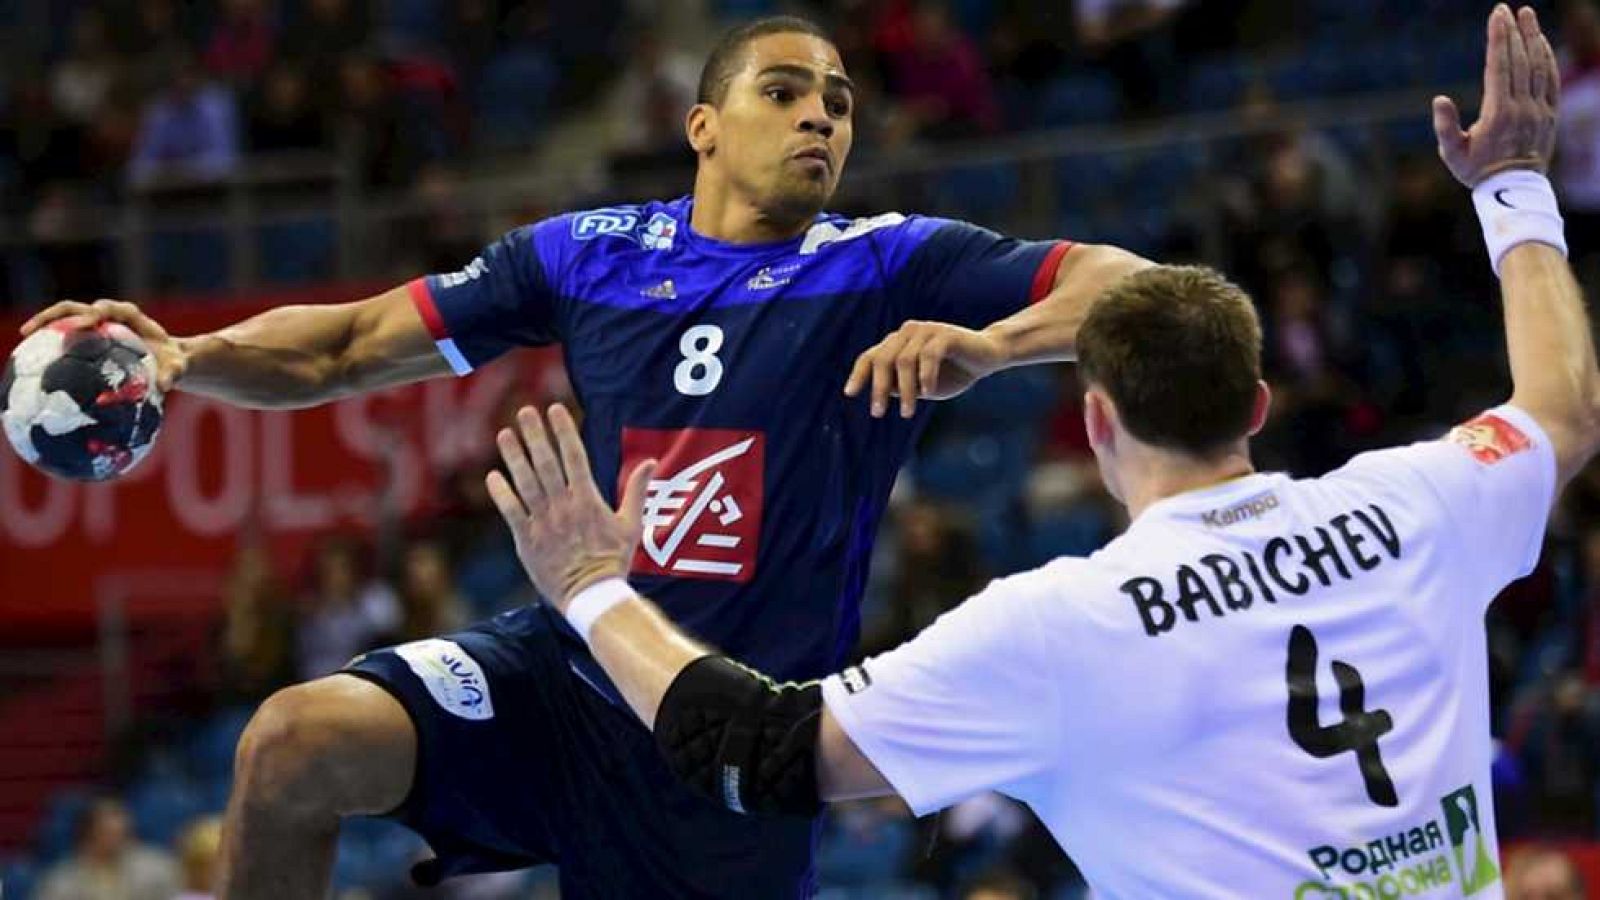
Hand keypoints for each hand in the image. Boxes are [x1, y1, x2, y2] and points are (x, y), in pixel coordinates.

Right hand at [20, 298, 188, 391]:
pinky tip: (34, 353)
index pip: (107, 309)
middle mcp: (110, 315)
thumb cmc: (173, 362)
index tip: (80, 325)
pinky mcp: (90, 334)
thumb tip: (164, 386)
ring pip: (65, 316)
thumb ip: (173, 374)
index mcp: (130, 316)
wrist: (170, 359)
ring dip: (44, 322)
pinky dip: (51, 338)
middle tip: (33, 330)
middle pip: (77, 308)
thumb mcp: (176, 367)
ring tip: (26, 336)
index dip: (91, 314)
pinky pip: (67, 332)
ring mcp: (97, 323)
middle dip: (55, 315)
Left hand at [485, 404, 656, 610]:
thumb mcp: (631, 525)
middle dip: (535, 434)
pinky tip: (493, 475)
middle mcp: (563, 506)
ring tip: (505, 434)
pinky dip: (501, 493)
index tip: (555, 409)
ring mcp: (542, 522)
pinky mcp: (526, 539)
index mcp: (588, 499)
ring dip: (514, 456)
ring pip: (525, 482)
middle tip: (525, 411)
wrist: (592, 596)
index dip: (563, 430)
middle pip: (546, 462)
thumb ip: (636, 490)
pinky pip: (511, 511)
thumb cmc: (614, 561)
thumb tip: (649, 461)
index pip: (574, 456)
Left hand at [843, 321, 1007, 417]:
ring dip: (905, 390)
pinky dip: (925, 377)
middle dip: (878, 388)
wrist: (987, 357)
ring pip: (904, 361)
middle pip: (882, 359)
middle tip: (878, 413)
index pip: (870, 357)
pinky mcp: (945, 334)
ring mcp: (926, 330)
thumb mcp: (922, 386)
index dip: (858, 375)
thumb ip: (902, 387)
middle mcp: (907, 333)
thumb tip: (881, 393)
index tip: (849, 394)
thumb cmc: (952, 372)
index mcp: (898, 343)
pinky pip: (928, 356)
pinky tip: (928, 393)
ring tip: (908, 413)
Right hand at [1433, 4, 1557, 187]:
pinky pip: (1551, 80)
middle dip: (1514, 32)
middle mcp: (1522, 107)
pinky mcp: (1550, 114)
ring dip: (1533, 38)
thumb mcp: (1453, 153)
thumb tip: (1439, 99)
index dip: (1498, 39)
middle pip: (1520, 60)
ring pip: (1539, 66)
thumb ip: (1446, 126)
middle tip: (1507, 9)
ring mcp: (1539, 110)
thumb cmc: (1477, 171)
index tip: (1497, 16)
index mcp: (1498, 113)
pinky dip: (1547, 58)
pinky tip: (1541, 42)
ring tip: (1527, 15)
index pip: (1499, 67)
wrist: (1513, 190)